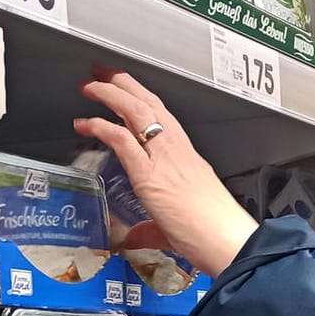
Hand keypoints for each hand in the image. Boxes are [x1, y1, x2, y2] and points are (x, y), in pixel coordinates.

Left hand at [74, 66, 256, 276]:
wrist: (228, 243)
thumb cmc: (215, 236)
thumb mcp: (177, 227)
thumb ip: (150, 230)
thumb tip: (136, 237)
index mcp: (188, 160)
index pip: (163, 119)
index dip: (141, 100)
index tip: (126, 91)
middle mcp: (178, 152)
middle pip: (149, 104)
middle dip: (124, 84)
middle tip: (103, 73)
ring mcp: (164, 159)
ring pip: (136, 111)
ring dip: (111, 93)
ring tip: (91, 85)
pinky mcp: (149, 173)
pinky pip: (121, 138)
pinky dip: (100, 126)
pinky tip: (85, 123)